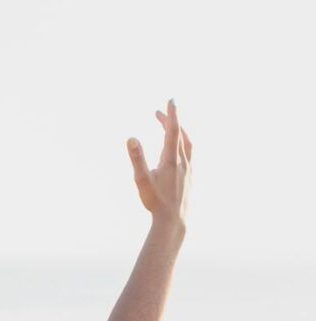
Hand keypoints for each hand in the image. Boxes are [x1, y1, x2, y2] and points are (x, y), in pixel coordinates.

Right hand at [126, 98, 191, 230]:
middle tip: (159, 113)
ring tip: (171, 127)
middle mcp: (183, 162)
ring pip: (187, 144)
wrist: (173, 220)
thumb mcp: (141, 180)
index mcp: (171, 159)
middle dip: (171, 121)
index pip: (173, 130)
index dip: (171, 114)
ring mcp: (188, 170)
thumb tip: (131, 138)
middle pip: (179, 134)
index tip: (171, 100)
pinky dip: (183, 145)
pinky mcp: (190, 178)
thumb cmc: (155, 202)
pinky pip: (189, 155)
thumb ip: (137, 158)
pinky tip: (177, 151)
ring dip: (180, 132)